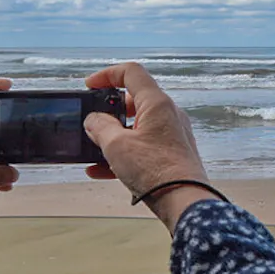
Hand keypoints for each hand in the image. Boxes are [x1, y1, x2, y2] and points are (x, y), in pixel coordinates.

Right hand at [82, 63, 211, 234]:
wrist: (185, 201)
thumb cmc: (155, 170)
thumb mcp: (116, 145)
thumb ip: (99, 127)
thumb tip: (93, 121)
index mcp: (157, 103)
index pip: (132, 73)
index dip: (107, 74)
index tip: (89, 86)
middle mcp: (169, 115)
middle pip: (134, 100)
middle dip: (108, 110)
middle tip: (91, 122)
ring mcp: (172, 135)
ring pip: (137, 126)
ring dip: (113, 135)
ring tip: (93, 149)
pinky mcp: (172, 154)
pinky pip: (143, 147)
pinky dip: (123, 153)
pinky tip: (100, 170)